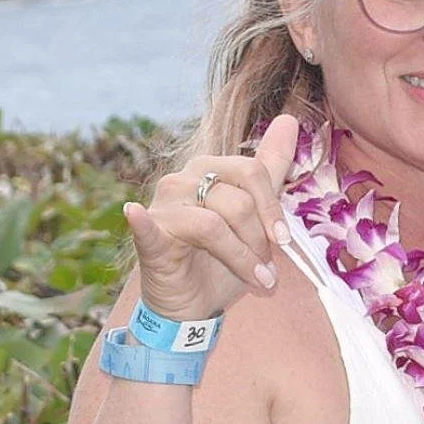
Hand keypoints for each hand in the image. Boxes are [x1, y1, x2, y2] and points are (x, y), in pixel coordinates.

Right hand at [123, 115, 302, 324]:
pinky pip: (146, 227)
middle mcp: (182, 180)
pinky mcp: (148, 238)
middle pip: (237, 201)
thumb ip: (271, 165)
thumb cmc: (223, 258)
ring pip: (213, 225)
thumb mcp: (255, 212)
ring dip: (241, 258)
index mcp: (209, 169)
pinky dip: (141, 221)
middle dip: (258, 240)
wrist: (193, 304)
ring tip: (256, 280)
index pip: (252, 171)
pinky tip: (135, 213)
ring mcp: (162, 207)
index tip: (283, 242)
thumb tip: (289, 119)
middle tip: (266, 269)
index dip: (273, 209)